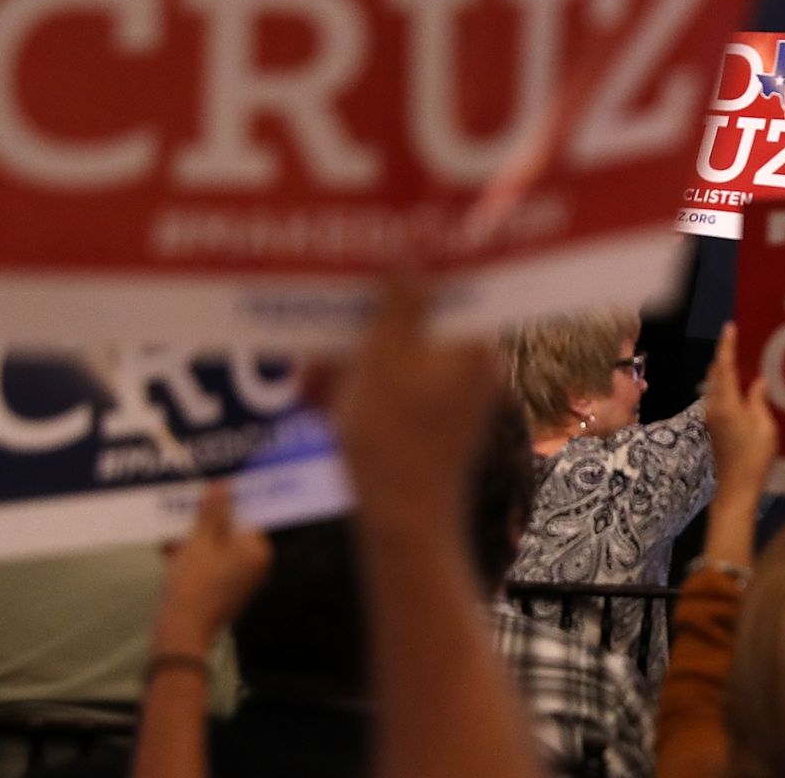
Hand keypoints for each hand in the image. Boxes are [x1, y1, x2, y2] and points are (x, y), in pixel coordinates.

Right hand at [156, 482, 271, 653]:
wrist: (181, 633)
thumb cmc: (193, 583)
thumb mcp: (200, 541)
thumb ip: (212, 512)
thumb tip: (223, 485)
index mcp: (257, 550)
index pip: (246, 514)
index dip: (225, 501)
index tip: (206, 490)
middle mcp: (255, 564)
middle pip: (229, 531)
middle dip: (203, 522)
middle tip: (182, 510)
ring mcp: (241, 579)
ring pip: (216, 548)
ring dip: (193, 539)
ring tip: (169, 533)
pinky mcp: (225, 591)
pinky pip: (210, 565)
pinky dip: (192, 557)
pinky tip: (168, 550)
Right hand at [334, 273, 502, 521]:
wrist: (402, 527)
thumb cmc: (392, 440)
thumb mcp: (384, 358)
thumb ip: (400, 303)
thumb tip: (412, 257)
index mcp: (477, 345)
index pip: (452, 287)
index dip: (413, 270)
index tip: (377, 260)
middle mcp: (477, 369)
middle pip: (417, 325)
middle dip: (361, 327)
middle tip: (321, 328)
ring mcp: (458, 400)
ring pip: (398, 361)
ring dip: (351, 362)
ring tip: (306, 374)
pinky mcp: (436, 427)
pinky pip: (396, 393)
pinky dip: (361, 391)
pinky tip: (315, 397)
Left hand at [703, 324, 776, 499]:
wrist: (736, 487)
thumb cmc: (754, 457)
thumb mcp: (765, 427)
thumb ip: (759, 401)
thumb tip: (758, 382)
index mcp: (726, 404)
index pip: (724, 368)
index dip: (727, 347)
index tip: (730, 328)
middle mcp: (713, 407)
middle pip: (716, 374)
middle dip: (725, 356)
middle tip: (741, 341)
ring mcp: (711, 417)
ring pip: (715, 386)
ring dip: (726, 371)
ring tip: (745, 360)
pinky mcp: (714, 426)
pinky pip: (719, 397)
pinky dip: (728, 386)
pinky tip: (743, 386)